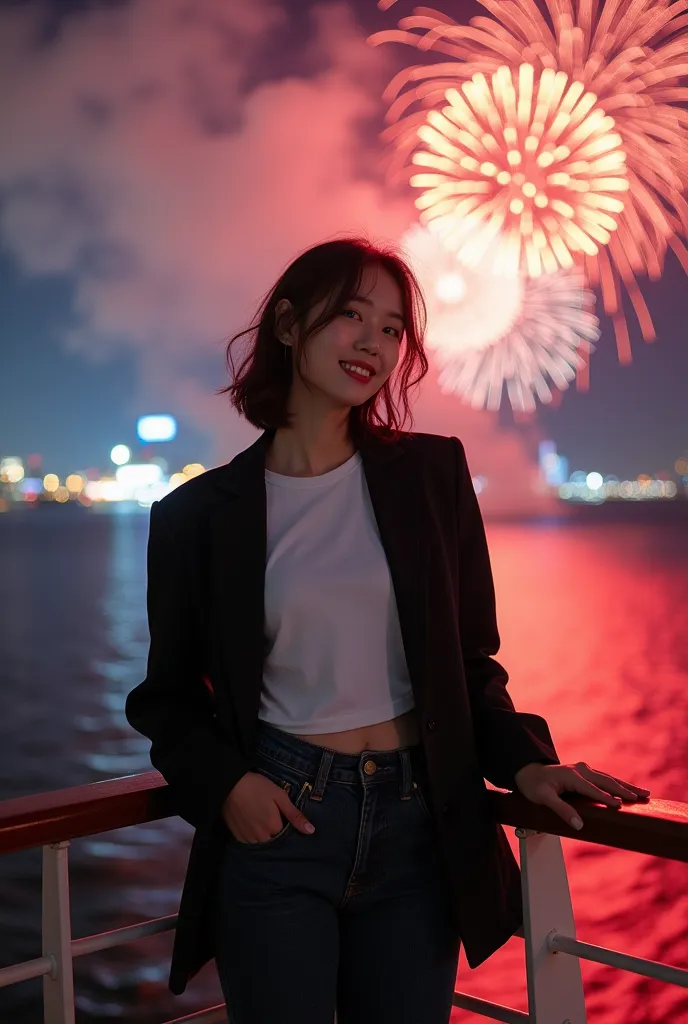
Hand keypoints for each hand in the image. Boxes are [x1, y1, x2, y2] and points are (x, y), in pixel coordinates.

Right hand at [221, 771, 314, 843]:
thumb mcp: (279, 796)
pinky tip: (250, 821)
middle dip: (274, 830)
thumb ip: (294, 815)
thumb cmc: (257, 787)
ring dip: (263, 834)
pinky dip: (252, 834)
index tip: (281, 814)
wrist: (229, 784)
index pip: (285, 833)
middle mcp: (261, 837)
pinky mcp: (236, 836)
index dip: (284, 824)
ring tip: (259, 817)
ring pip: (261, 841)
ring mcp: (247, 838)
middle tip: (269, 813)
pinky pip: (249, 841)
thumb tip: (311, 831)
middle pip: (273, 839)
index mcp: (274, 827)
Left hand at [513, 761, 650, 830]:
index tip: (619, 805)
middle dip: (624, 789)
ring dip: (626, 786)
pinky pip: (605, 778)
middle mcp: (580, 770)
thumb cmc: (534, 786)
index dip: (605, 797)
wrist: (529, 772)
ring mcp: (584, 769)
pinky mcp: (586, 772)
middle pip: (606, 780)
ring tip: (644, 793)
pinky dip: (619, 784)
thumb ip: (561, 810)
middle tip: (642, 797)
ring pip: (609, 778)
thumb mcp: (543, 799)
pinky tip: (629, 790)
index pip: (591, 789)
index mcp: (571, 776)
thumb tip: (578, 825)